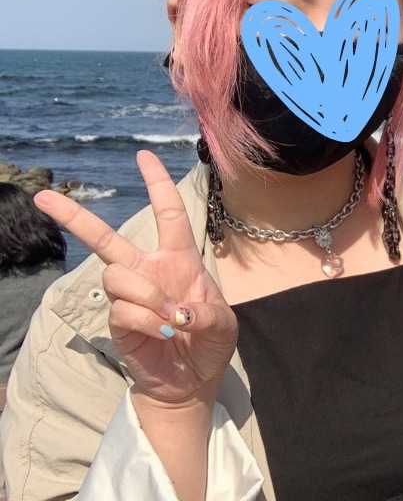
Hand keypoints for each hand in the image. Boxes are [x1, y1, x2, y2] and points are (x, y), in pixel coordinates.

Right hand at [35, 151, 236, 405]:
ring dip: (148, 295)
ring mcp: (130, 296)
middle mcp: (148, 272)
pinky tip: (163, 334)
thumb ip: (207, 313)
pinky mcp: (117, 322)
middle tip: (43, 196)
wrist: (193, 382)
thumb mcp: (224, 324)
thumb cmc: (209, 345)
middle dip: (74, 216)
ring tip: (171, 319)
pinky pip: (122, 309)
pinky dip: (148, 321)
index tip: (143, 156)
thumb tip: (177, 312)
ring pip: (116, 274)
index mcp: (179, 261)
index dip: (157, 184)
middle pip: (106, 238)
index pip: (169, 214)